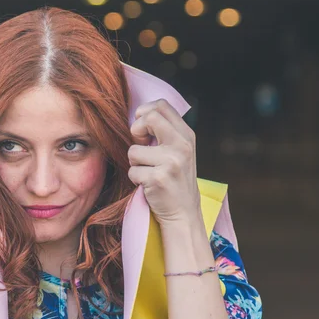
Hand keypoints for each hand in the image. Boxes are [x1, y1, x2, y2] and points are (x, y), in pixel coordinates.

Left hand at [127, 99, 201, 227]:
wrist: (184, 213)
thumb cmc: (175, 180)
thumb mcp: (179, 151)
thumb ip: (165, 132)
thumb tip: (137, 115)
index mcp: (186, 135)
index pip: (162, 105)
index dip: (145, 113)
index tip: (143, 129)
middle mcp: (182, 146)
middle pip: (149, 118)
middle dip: (136, 130)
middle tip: (140, 145)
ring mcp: (171, 162)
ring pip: (133, 150)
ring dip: (134, 163)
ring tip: (148, 172)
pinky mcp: (158, 178)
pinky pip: (132, 171)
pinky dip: (135, 179)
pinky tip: (149, 185)